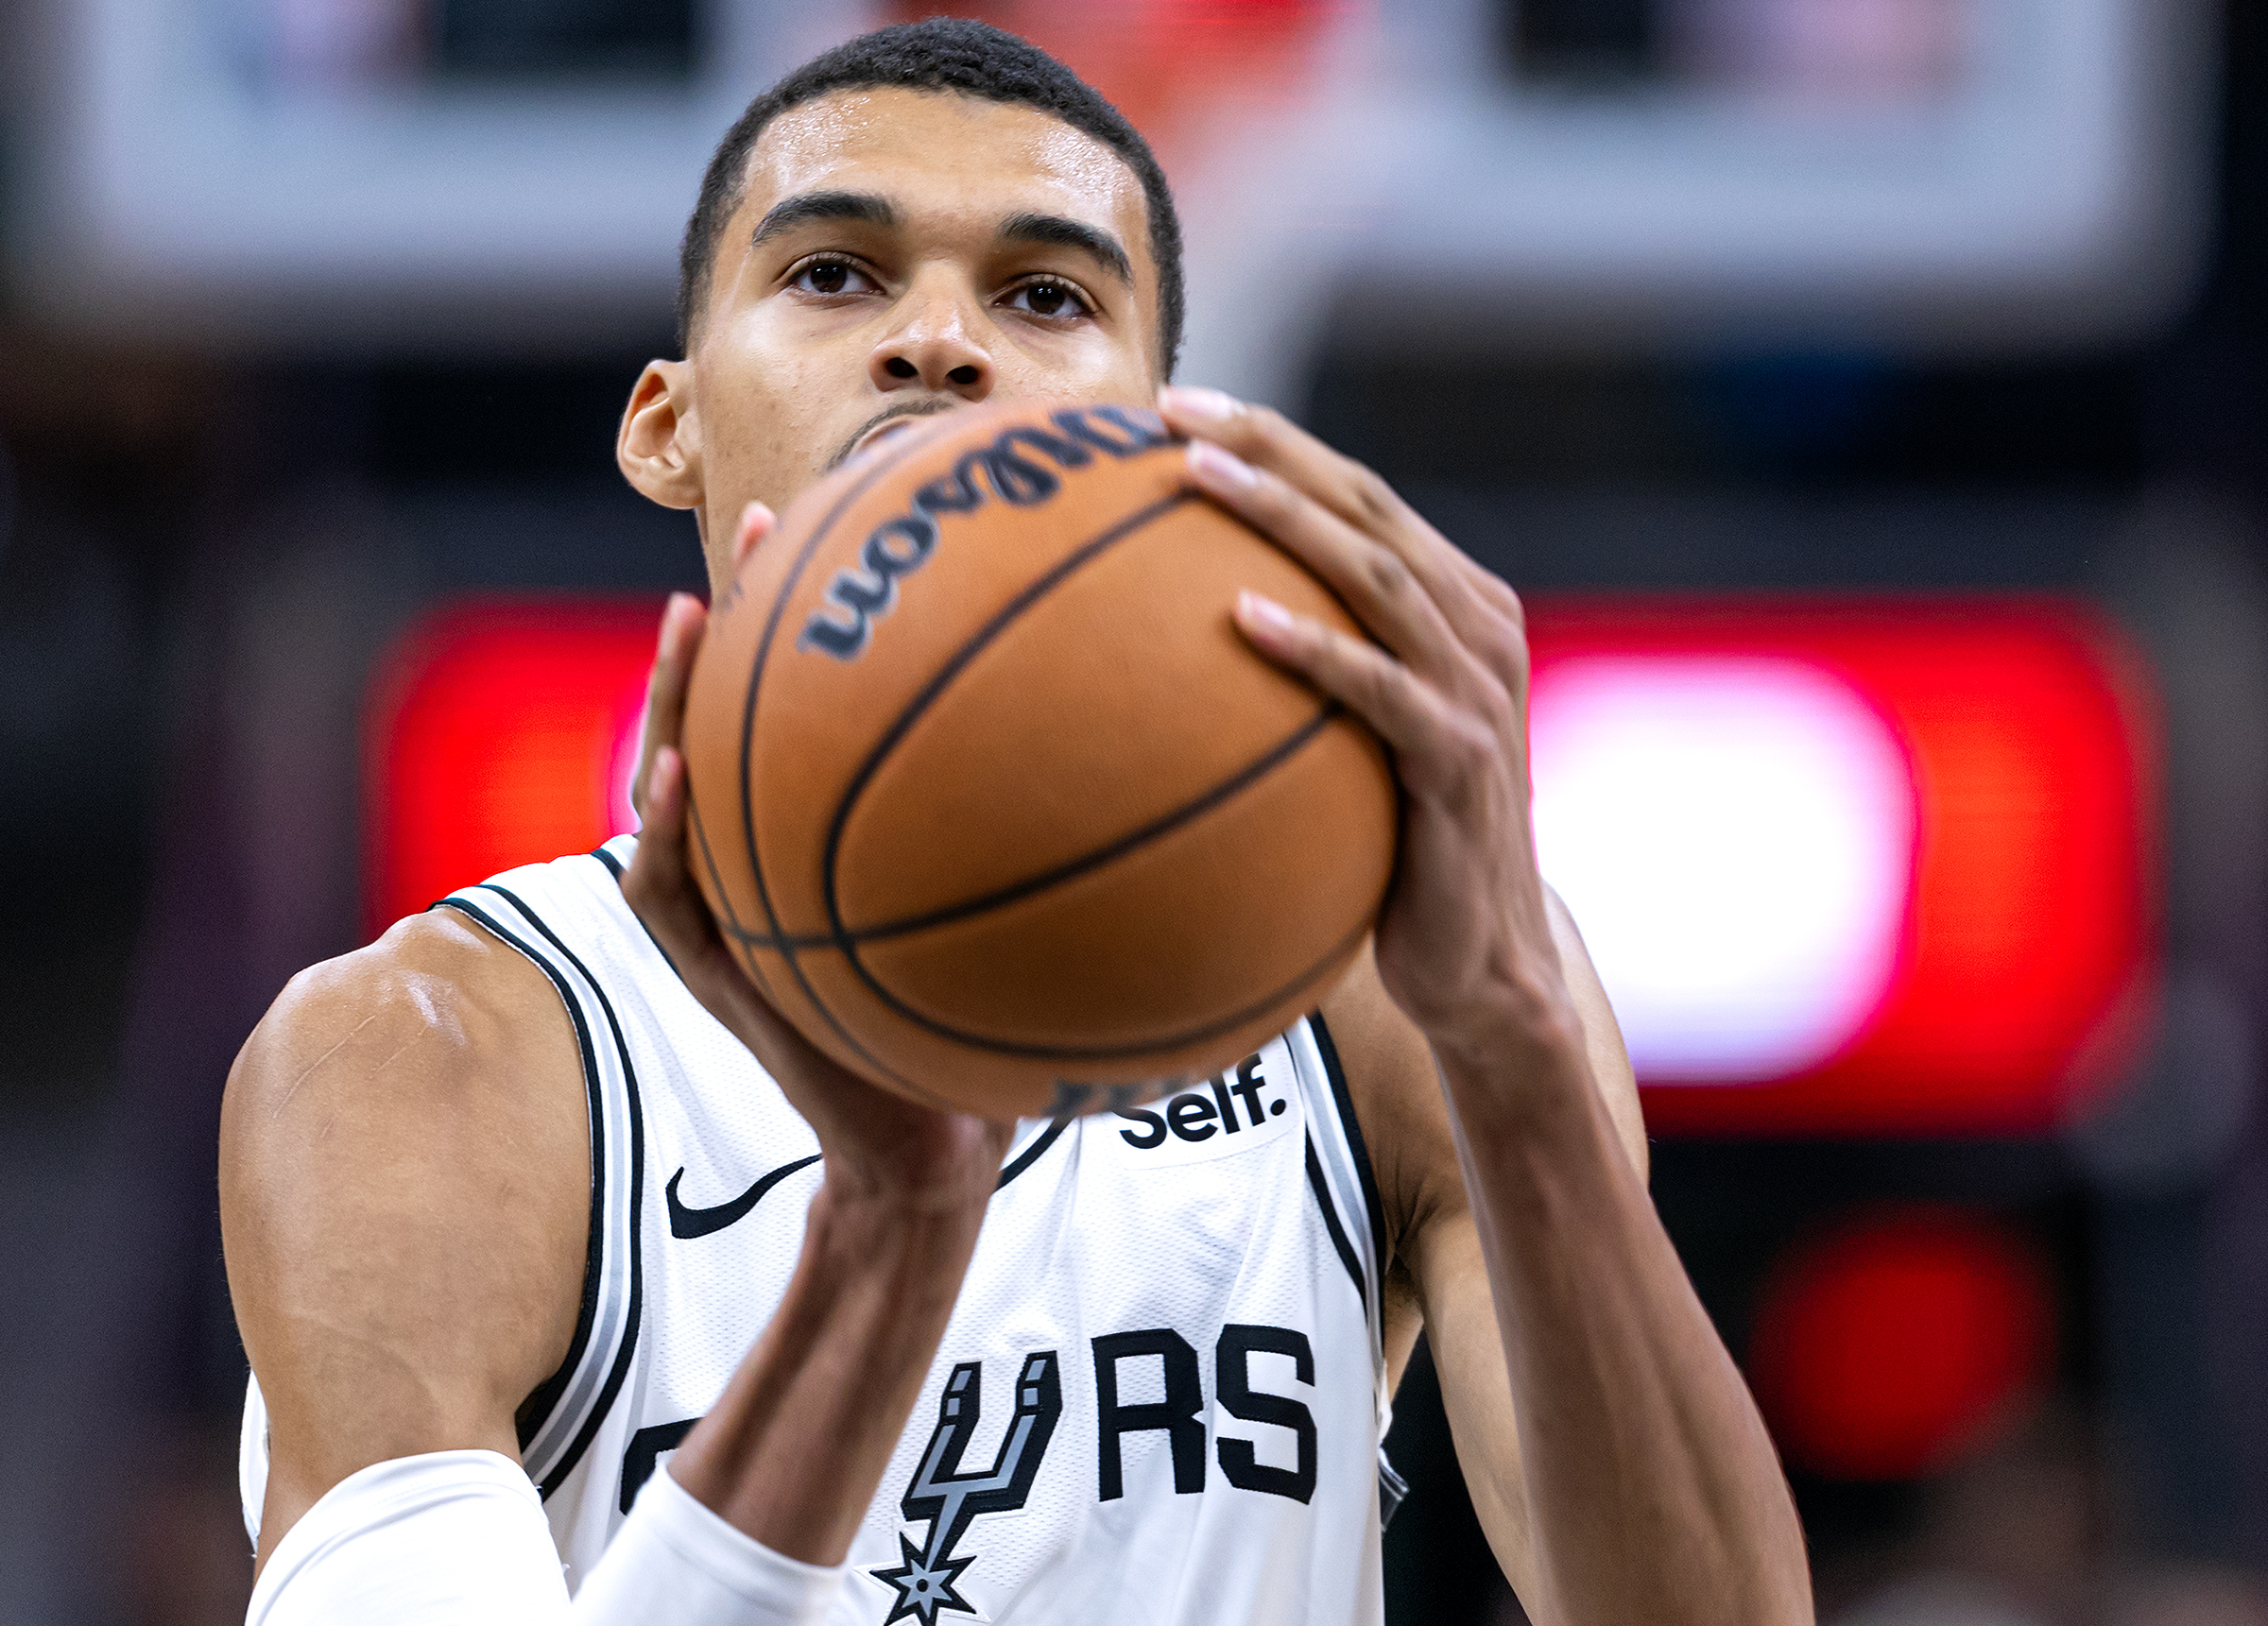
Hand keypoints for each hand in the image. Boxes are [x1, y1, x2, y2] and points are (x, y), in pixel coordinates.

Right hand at [619, 503, 1011, 1210]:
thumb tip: (1158, 745)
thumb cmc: (984, 1031)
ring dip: (675, 702)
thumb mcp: (1031, 924)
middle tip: (764, 528)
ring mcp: (731, 912)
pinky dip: (666, 832)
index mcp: (830, 832)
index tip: (869, 517)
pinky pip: (665, 896)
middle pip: (736, 718)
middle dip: (749, 621)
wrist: (934, 1149)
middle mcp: (772, 857)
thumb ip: (1051, 841)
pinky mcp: (715, 975)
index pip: (816, 706)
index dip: (828, 615)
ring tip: (692, 620)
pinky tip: (680, 775)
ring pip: (676, 788)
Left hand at [1156, 387, 1574, 1070]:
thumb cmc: (1399, 850)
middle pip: (1367, 505)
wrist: (1483, 965)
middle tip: (1174, 412)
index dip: (1275, 441)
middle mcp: (1478, 627)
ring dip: (1283, 517)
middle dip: (1271, 445)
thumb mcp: (1351, 747)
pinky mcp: (1464, 760)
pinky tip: (1238, 617)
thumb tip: (1159, 641)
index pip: (1359, 495)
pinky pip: (1380, 690)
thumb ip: (1302, 679)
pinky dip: (1314, 646)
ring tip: (1194, 478)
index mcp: (1455, 605)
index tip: (1176, 406)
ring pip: (1377, 573)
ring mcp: (1478, 691)